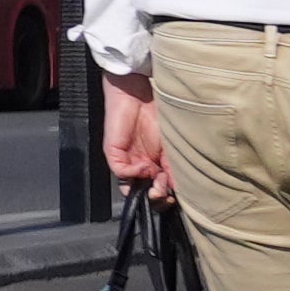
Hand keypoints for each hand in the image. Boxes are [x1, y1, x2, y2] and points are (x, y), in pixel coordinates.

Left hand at [98, 67, 163, 187]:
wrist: (141, 92)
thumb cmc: (160, 115)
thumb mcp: (173, 146)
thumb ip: (173, 168)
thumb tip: (175, 189)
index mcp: (156, 164)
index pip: (159, 189)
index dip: (165, 196)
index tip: (174, 197)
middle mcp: (141, 164)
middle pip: (144, 192)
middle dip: (156, 197)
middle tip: (165, 194)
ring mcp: (127, 159)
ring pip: (131, 186)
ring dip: (146, 190)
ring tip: (157, 183)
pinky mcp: (114, 152)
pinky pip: (121, 172)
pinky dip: (134, 174)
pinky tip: (145, 167)